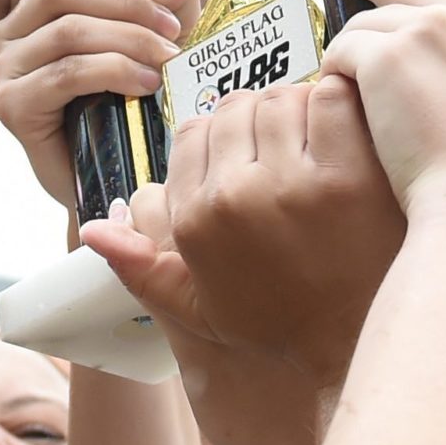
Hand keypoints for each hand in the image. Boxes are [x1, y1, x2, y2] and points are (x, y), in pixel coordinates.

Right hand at [0, 0, 192, 210]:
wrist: (120, 174)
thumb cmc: (138, 97)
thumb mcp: (158, 28)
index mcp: (32, 2)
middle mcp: (8, 31)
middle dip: (126, 3)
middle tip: (173, 28)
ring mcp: (4, 68)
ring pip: (68, 30)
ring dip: (130, 40)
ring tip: (167, 59)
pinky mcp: (11, 105)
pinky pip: (68, 72)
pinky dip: (115, 71)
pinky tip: (146, 84)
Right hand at [80, 79, 402, 444]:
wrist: (355, 346)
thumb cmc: (278, 327)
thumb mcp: (198, 310)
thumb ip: (142, 268)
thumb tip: (89, 230)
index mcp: (197, 220)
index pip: (194, 131)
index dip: (225, 138)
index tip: (252, 156)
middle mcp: (235, 197)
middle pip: (237, 107)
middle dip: (261, 121)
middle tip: (290, 147)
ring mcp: (293, 183)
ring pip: (282, 98)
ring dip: (300, 111)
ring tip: (319, 144)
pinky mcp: (350, 174)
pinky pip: (331, 98)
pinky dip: (339, 106)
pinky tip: (350, 136)